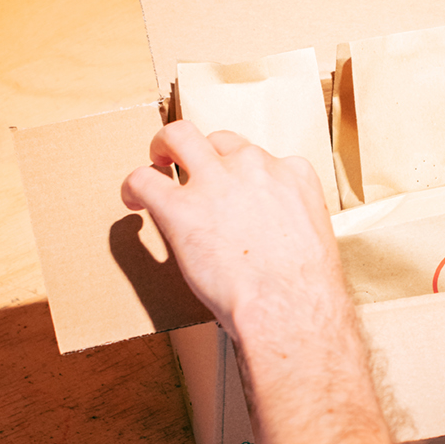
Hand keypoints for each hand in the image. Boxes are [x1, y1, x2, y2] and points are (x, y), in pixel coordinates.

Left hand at [121, 122, 348, 345]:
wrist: (288, 307)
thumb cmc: (304, 290)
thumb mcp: (311, 238)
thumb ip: (288, 221)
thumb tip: (270, 236)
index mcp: (292, 173)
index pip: (261, 157)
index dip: (241, 174)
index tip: (233, 192)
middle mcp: (254, 166)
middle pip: (220, 139)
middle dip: (202, 150)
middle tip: (186, 164)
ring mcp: (215, 181)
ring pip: (179, 136)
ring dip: (164, 146)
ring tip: (156, 162)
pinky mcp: (180, 207)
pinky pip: (144, 180)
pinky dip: (133, 187)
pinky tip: (132, 201)